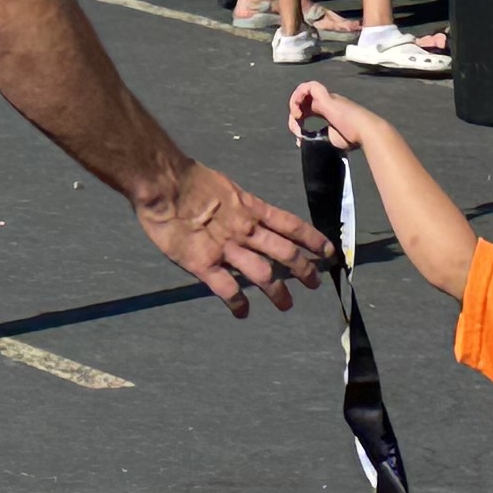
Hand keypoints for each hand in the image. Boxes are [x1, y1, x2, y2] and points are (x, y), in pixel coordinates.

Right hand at [131, 159, 330, 313]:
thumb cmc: (191, 180)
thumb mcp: (226, 187)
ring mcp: (227, 249)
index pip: (292, 226)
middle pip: (285, 253)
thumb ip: (240, 205)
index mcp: (252, 209)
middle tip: (314, 283)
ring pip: (263, 274)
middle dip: (304, 270)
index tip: (328, 251)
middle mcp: (246, 230)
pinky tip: (242, 312)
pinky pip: (227, 288)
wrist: (164, 184)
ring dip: (278, 292)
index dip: (313, 240)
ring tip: (286, 304)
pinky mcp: (204, 264)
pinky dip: (238, 303)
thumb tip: (248, 213)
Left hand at [283, 78, 377, 148]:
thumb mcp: (328, 139)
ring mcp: (326, 97)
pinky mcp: (326, 96)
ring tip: (297, 117)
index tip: (299, 135)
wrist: (364, 131)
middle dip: (294, 112)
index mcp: (328, 111)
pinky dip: (299, 97)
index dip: (298, 121)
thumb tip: (301, 141)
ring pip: (304, 90)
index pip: (307, 110)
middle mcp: (327, 102)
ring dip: (295, 102)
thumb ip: (315, 138)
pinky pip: (308, 87)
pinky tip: (300, 113)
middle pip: (303, 100)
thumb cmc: (351, 137)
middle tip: (296, 127)